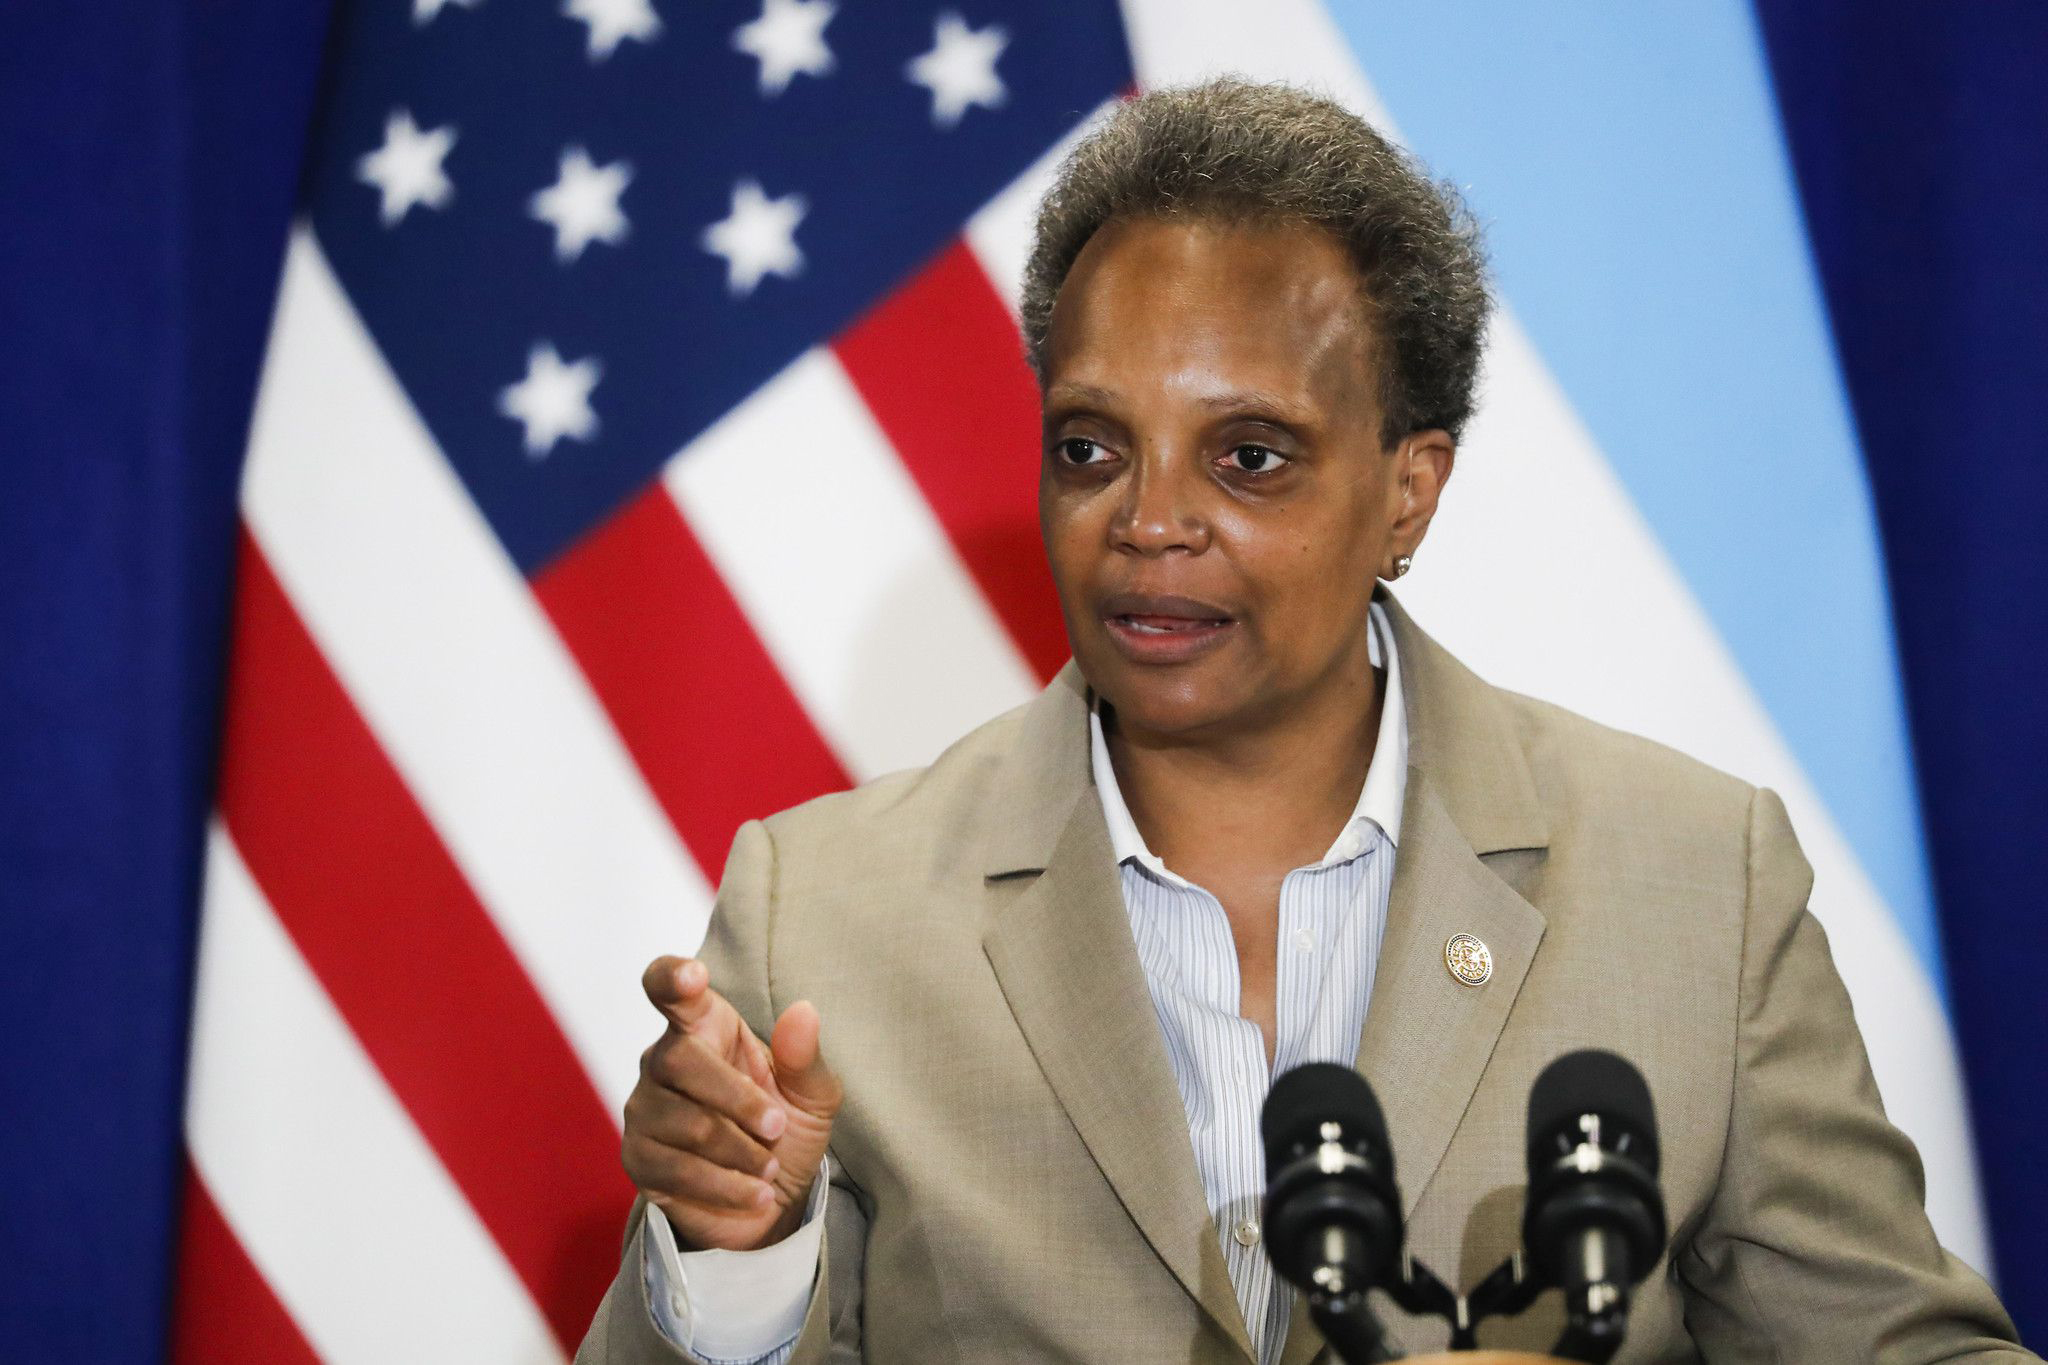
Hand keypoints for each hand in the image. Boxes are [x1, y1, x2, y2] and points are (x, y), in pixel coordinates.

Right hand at [622, 955, 841, 1250]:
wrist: (766, 1202)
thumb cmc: (783, 1131)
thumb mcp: (811, 1096)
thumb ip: (804, 1057)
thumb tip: (803, 1012)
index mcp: (705, 1026)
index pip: (670, 989)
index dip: (674, 977)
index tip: (694, 977)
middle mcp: (663, 1060)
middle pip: (681, 1060)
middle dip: (738, 1099)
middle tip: (777, 1128)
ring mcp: (644, 1109)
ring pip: (687, 1123)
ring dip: (743, 1152)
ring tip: (770, 1167)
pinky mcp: (639, 1158)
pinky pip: (679, 1170)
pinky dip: (728, 1186)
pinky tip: (755, 1194)